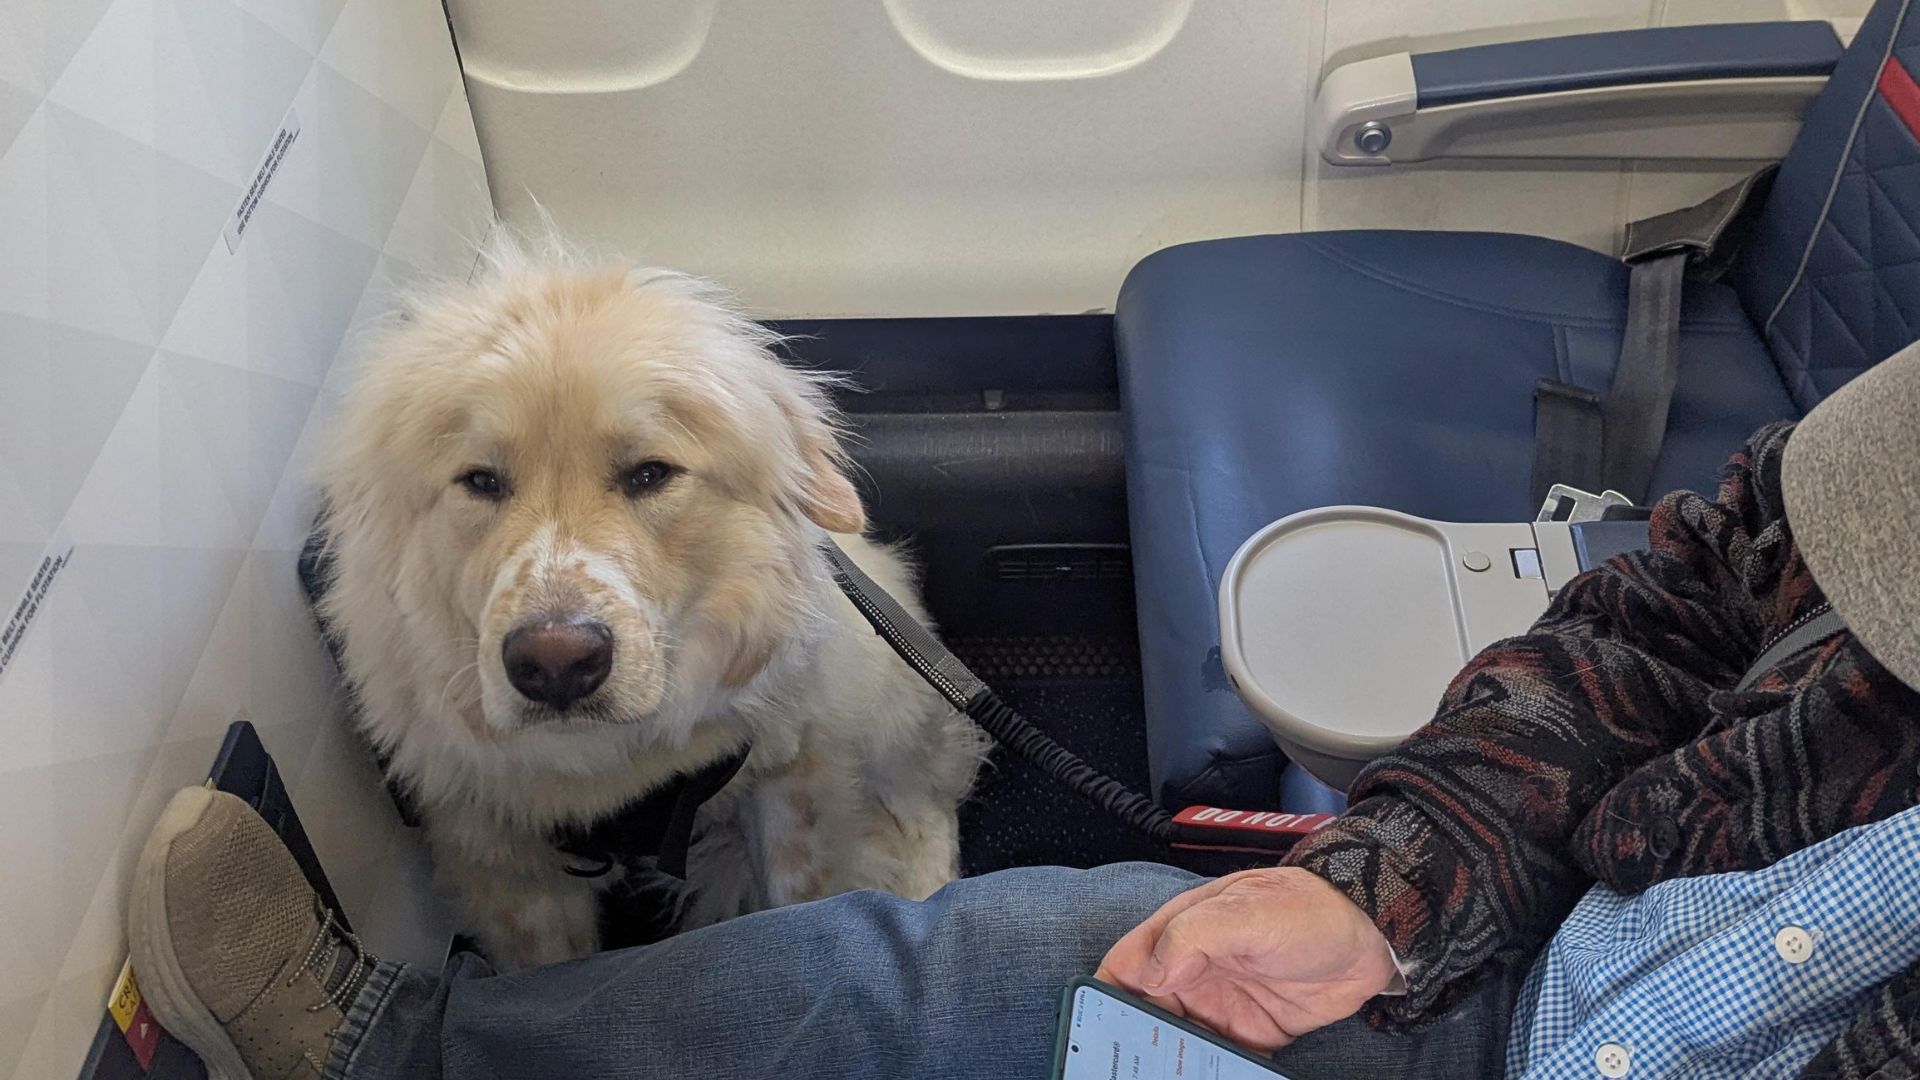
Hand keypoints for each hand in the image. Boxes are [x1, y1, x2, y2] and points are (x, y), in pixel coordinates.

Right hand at [1095, 867, 1397, 1052]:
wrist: (1373, 934)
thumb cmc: (1307, 908)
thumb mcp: (1246, 912)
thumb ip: (1194, 936)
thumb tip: (1149, 974)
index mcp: (1181, 932)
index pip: (1125, 966)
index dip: (1103, 997)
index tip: (1093, 1031)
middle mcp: (1194, 970)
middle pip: (1146, 1012)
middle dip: (1132, 1041)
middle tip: (1127, 1069)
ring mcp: (1221, 1003)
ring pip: (1179, 1041)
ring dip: (1170, 1061)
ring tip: (1164, 1077)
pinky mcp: (1252, 1033)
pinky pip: (1221, 1059)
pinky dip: (1210, 1071)